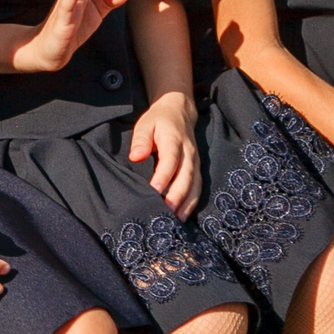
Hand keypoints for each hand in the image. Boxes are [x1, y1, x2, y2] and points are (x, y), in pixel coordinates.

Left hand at [127, 95, 203, 218]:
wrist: (179, 112)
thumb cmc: (158, 120)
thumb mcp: (144, 124)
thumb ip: (140, 140)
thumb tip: (135, 157)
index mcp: (174, 140)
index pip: (170, 161)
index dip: (163, 177)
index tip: (154, 191)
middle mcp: (188, 153)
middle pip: (185, 177)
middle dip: (176, 197)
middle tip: (166, 213)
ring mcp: (195, 162)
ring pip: (195, 185)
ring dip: (187, 204)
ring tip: (176, 220)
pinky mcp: (197, 169)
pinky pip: (198, 187)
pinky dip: (192, 202)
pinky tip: (183, 215)